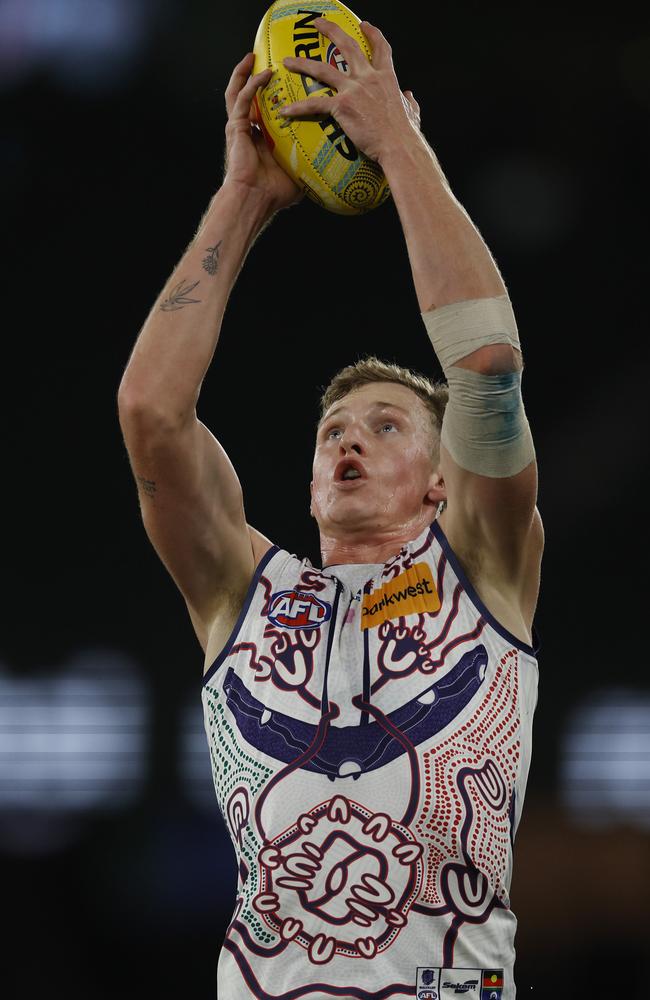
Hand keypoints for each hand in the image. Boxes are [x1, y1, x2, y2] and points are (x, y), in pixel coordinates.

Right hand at [223, 53, 303, 212]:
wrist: (256, 200)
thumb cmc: (275, 193)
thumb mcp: (300, 172)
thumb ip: (313, 161)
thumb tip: (336, 162)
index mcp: (263, 137)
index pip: (267, 109)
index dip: (274, 95)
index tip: (288, 82)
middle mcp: (250, 128)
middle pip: (251, 95)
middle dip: (257, 75)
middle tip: (273, 60)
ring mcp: (240, 127)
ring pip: (240, 91)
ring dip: (248, 72)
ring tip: (257, 57)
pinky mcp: (236, 127)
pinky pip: (242, 99)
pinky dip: (252, 84)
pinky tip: (264, 73)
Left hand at [280, 19, 420, 163]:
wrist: (398, 146)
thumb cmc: (405, 134)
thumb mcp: (412, 112)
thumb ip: (408, 101)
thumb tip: (409, 96)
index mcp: (386, 78)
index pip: (381, 48)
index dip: (372, 34)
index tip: (364, 25)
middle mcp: (368, 77)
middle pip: (346, 46)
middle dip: (330, 30)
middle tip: (317, 22)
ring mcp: (353, 90)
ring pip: (322, 70)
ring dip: (303, 64)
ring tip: (287, 61)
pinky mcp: (342, 107)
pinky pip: (314, 105)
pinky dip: (298, 108)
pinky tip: (284, 110)